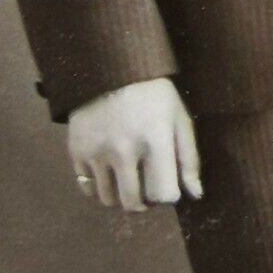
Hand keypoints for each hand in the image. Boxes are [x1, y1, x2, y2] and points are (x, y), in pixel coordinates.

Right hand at [68, 77, 201, 212]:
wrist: (112, 69)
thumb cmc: (154, 95)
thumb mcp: (179, 118)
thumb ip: (188, 158)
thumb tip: (195, 194)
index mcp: (156, 140)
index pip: (163, 194)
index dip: (168, 196)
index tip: (167, 185)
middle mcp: (124, 150)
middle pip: (133, 203)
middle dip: (144, 202)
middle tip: (146, 188)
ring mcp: (97, 152)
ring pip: (108, 200)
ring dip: (120, 195)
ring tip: (128, 177)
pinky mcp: (76, 151)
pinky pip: (86, 187)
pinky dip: (98, 185)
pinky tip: (108, 170)